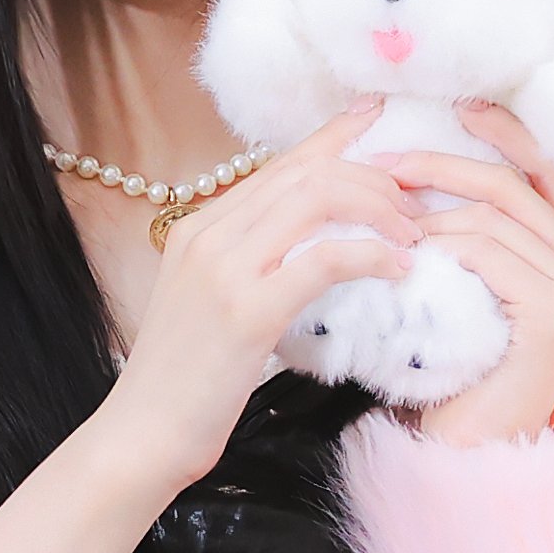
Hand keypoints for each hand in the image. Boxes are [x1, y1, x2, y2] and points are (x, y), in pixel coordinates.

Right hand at [96, 99, 420, 489]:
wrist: (142, 434)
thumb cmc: (183, 382)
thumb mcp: (210, 304)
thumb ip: (247, 265)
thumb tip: (306, 247)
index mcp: (199, 228)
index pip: (279, 164)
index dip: (333, 137)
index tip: (376, 118)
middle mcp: (208, 235)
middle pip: (306, 172)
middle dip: (371, 178)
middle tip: (411, 208)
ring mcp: (225, 269)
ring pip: (317, 199)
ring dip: (378, 209)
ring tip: (410, 237)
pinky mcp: (247, 311)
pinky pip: (324, 259)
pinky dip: (371, 255)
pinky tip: (397, 269)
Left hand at [386, 100, 553, 446]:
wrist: (464, 451)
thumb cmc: (453, 371)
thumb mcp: (462, 287)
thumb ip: (465, 234)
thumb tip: (416, 164)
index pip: (548, 173)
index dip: (507, 134)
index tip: (459, 106)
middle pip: (517, 185)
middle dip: (444, 165)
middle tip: (383, 163)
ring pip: (498, 217)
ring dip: (429, 209)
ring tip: (379, 215)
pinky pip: (492, 254)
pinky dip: (442, 247)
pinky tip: (404, 255)